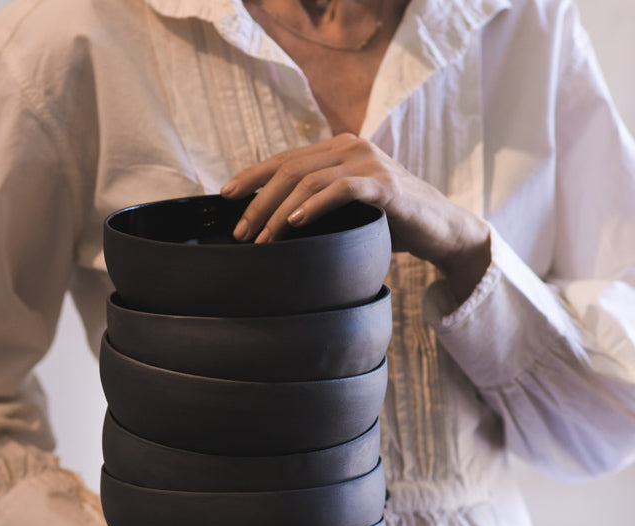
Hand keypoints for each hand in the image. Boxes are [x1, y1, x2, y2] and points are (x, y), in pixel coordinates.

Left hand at [221, 133, 490, 302]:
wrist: (440, 230)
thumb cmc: (389, 222)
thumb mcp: (347, 210)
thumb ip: (317, 205)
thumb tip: (274, 225)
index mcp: (338, 149)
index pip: (285, 159)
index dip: (252, 176)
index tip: (225, 196)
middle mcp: (351, 148)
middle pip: (291, 169)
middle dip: (259, 201)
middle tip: (240, 231)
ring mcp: (369, 163)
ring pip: (310, 181)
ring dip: (280, 211)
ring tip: (262, 237)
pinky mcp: (385, 185)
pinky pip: (342, 190)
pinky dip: (316, 205)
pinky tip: (296, 221)